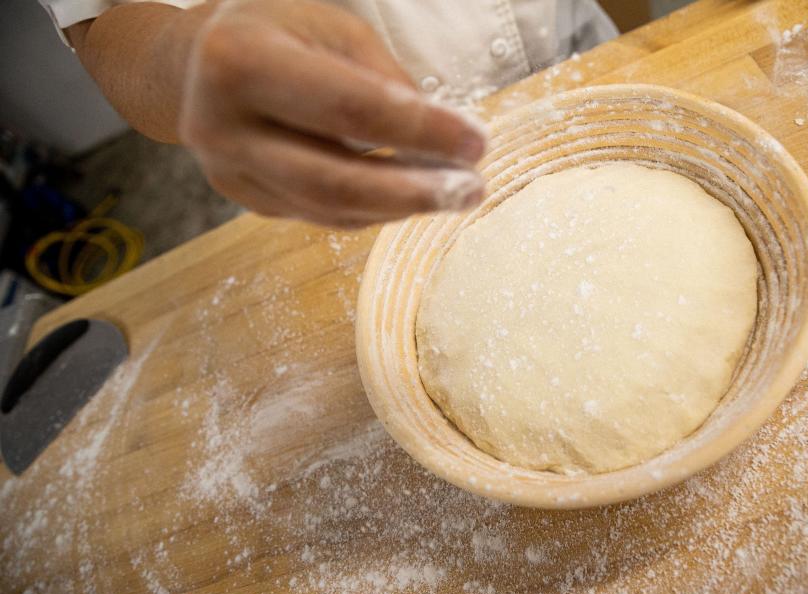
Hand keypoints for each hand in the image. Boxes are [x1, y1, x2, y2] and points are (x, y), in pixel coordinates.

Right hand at [178, 0, 486, 226]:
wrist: (194, 64)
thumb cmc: (274, 31)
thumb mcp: (331, 27)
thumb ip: (383, 77)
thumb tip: (445, 135)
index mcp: (241, 60)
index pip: (349, 107)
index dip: (420, 130)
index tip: (476, 142)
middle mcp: (224, 124)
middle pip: (334, 178)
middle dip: (414, 190)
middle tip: (471, 189)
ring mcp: (229, 171)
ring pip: (328, 208)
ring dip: (401, 208)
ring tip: (454, 195)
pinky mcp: (245, 198)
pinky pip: (320, 214)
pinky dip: (373, 210)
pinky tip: (410, 197)